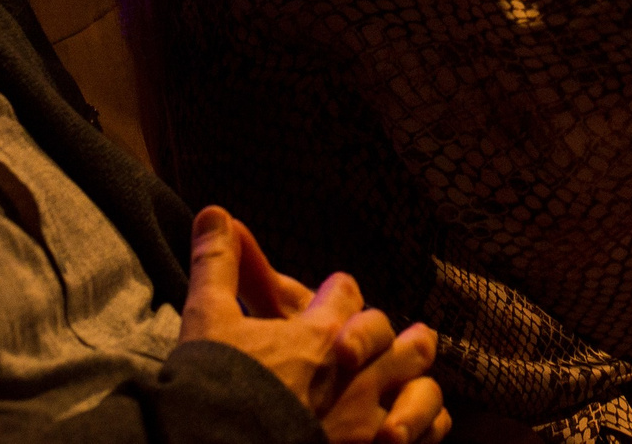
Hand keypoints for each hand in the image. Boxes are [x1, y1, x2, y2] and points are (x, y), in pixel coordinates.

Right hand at [179, 208, 449, 443]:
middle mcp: (358, 376)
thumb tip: (215, 211)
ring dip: (420, 385)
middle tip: (411, 335)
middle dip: (401, 337)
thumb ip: (218, 266)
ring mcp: (370, 422)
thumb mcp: (209, 320)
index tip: (338, 291)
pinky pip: (422, 441)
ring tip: (418, 381)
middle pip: (402, 343)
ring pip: (422, 392)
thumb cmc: (217, 387)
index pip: (346, 294)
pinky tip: (412, 432)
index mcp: (322, 335)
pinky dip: (422, 432)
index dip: (340, 292)